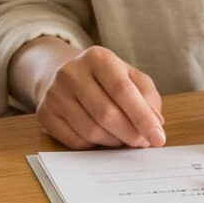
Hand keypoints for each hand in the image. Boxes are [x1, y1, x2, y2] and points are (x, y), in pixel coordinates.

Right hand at [31, 44, 165, 148]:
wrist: (64, 74)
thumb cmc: (105, 78)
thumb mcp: (129, 76)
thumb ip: (147, 96)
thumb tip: (155, 123)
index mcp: (97, 57)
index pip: (122, 90)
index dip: (142, 117)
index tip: (158, 137)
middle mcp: (71, 72)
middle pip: (106, 113)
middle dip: (130, 134)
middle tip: (143, 142)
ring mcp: (54, 93)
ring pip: (90, 131)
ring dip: (113, 141)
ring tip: (123, 137)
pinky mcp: (45, 114)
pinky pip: (75, 141)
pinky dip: (94, 145)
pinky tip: (102, 136)